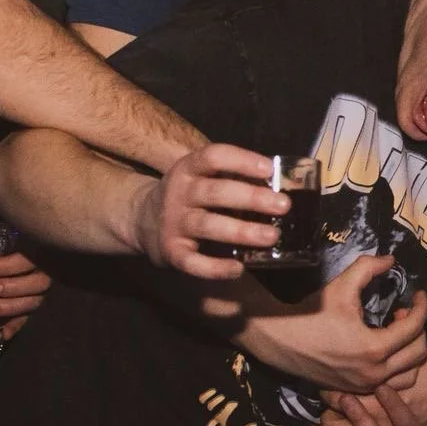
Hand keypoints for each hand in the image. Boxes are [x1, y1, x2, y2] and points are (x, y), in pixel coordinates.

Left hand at [0, 247, 51, 339]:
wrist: (18, 247)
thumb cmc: (7, 242)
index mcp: (39, 249)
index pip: (30, 259)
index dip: (8, 265)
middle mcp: (46, 270)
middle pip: (37, 283)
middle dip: (12, 287)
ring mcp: (42, 288)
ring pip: (35, 301)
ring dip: (11, 307)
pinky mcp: (35, 301)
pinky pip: (30, 315)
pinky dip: (17, 325)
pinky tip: (4, 334)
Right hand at [134, 142, 286, 281]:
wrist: (143, 220)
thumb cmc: (190, 197)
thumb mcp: (202, 178)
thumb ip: (232, 178)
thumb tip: (282, 186)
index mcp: (189, 169)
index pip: (214, 156)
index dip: (242, 161)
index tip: (269, 169)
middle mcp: (179, 193)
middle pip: (215, 192)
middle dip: (252, 198)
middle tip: (283, 205)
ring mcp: (173, 223)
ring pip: (208, 225)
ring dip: (242, 231)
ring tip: (271, 236)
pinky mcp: (171, 251)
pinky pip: (193, 263)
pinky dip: (216, 268)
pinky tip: (239, 269)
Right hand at [232, 264, 426, 394]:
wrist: (279, 340)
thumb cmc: (311, 312)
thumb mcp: (342, 285)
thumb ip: (369, 267)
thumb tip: (392, 260)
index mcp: (374, 348)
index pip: (415, 326)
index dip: (422, 306)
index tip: (418, 294)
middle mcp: (374, 373)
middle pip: (419, 353)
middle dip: (417, 329)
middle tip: (400, 313)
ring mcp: (365, 386)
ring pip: (409, 376)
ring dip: (410, 353)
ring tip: (394, 334)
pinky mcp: (355, 391)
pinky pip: (391, 386)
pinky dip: (397, 370)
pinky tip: (384, 351)